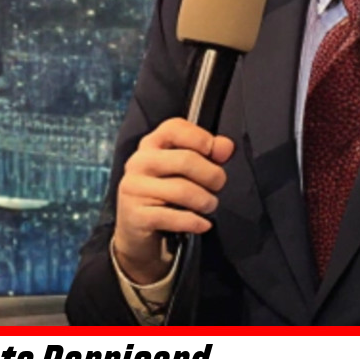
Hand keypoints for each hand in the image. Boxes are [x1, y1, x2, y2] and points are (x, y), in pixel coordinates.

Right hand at [112, 117, 233, 283]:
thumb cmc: (164, 194)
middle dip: (212, 175)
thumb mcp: (182, 170)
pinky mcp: (135, 215)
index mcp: (150, 144)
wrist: (137, 229)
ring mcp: (134, 188)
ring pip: (182, 190)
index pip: (175, 128)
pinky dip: (195, 222)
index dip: (202, 139)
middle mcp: (139, 162)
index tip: (217, 155)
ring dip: (205, 201)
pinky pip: (174, 217)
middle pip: (185, 160)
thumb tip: (226, 146)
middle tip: (218, 186)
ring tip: (209, 206)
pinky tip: (202, 224)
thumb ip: (207, 153)